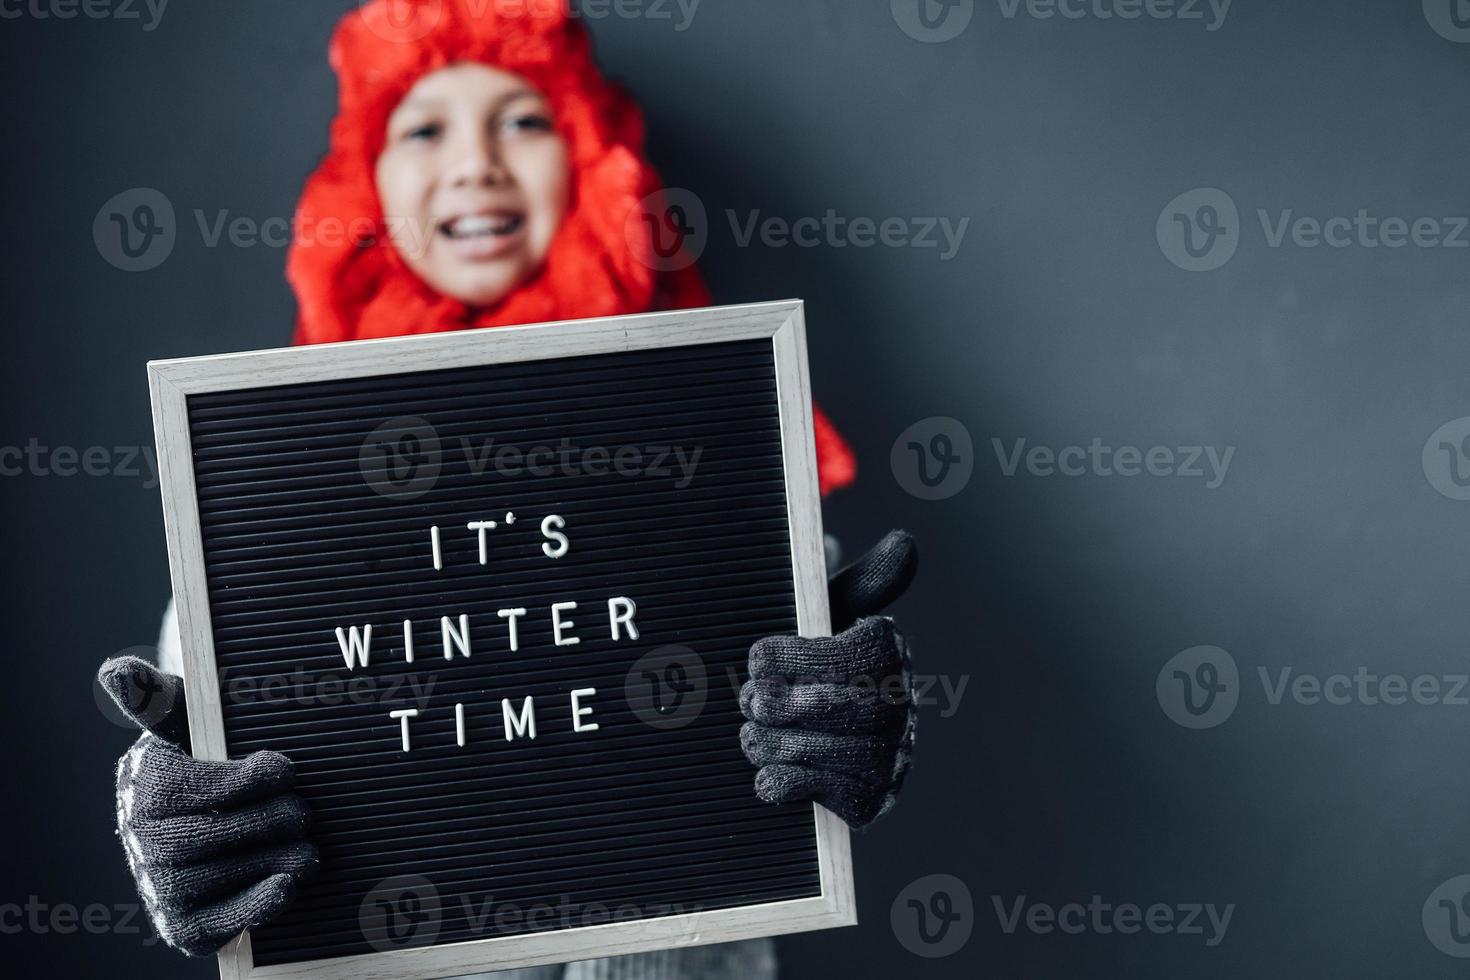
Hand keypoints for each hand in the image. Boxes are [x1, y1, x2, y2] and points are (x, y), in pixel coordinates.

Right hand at [97, 656, 315, 955]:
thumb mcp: (185, 717)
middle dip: (267, 822)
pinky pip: (216, 925)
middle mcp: (141, 840)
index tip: (285, 768)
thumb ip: (159, 695)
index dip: (245, 780)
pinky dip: (253, 908)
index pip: (193, 788)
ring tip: (308, 846)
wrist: (201, 813)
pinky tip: (286, 886)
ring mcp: (158, 885)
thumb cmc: (199, 754)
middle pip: (206, 839)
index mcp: (144, 785)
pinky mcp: (182, 924)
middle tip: (304, 810)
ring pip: (218, 878)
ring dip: (273, 861)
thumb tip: (117, 671)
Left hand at [739, 530, 918, 828]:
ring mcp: (893, 755)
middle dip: (785, 707)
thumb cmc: (812, 652)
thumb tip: (905, 543)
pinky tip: (768, 774)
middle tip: (747, 699)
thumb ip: (856, 579)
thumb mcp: (825, 609)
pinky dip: (792, 785)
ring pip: (839, 755)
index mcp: (890, 650)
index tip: (757, 658)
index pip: (856, 657)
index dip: (801, 660)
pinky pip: (836, 798)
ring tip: (751, 734)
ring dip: (780, 745)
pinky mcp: (872, 797)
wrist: (807, 712)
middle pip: (848, 710)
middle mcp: (903, 704)